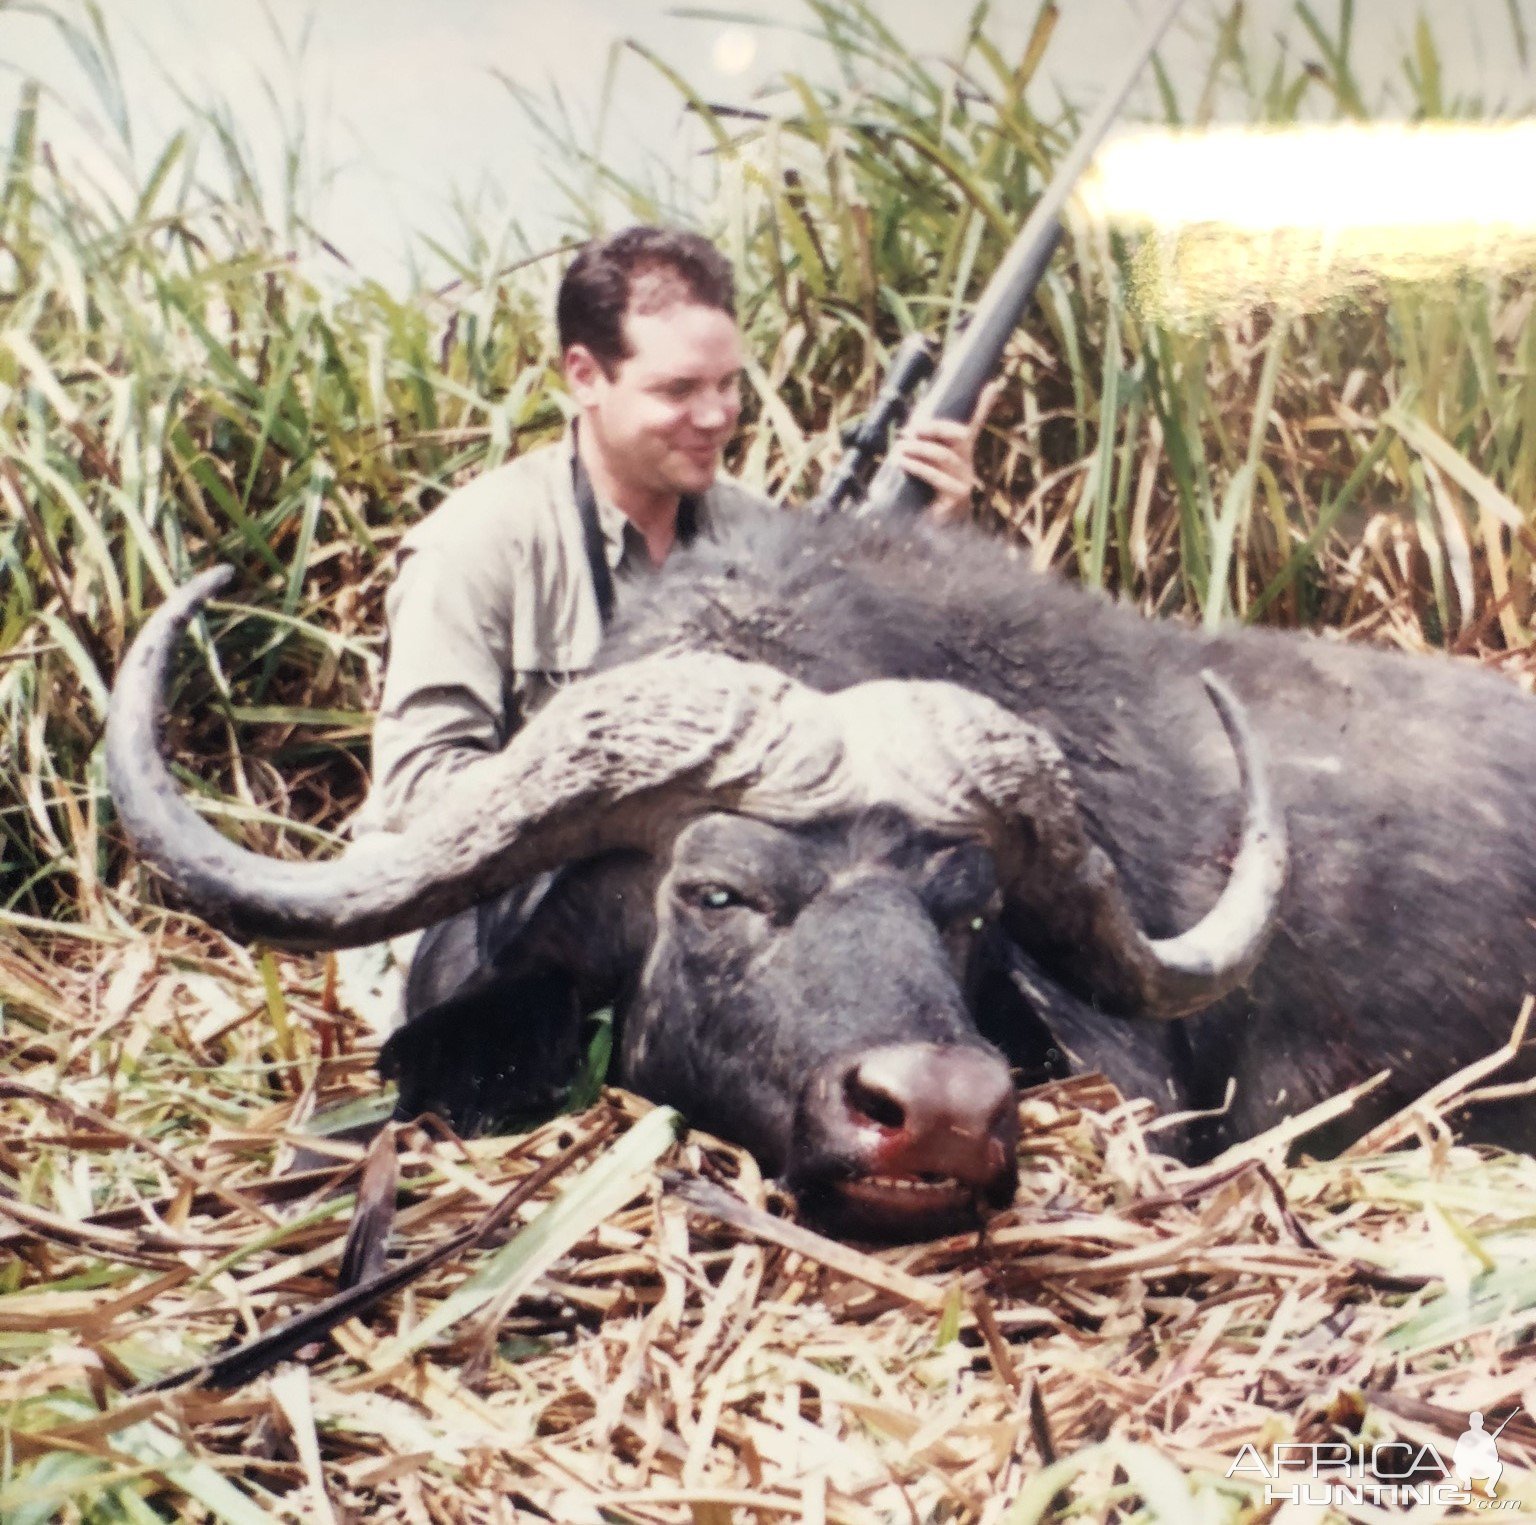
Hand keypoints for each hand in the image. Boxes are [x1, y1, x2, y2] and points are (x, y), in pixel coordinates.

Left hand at [894, 378, 1005, 523]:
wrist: (932, 533)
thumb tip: (902, 439)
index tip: (992, 384)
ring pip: (945, 455)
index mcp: (961, 455)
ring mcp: (964, 480)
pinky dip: (918, 467)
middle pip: (958, 436)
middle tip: (911, 428)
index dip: (983, 406)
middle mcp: (967, 464)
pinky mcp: (957, 496)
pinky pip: (937, 476)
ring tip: (900, 447)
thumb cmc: (924, 497)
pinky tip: (904, 463)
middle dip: (935, 427)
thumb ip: (917, 454)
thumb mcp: (922, 470)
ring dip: (920, 449)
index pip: (973, 426)